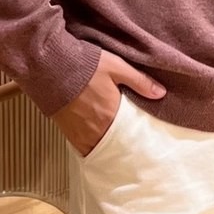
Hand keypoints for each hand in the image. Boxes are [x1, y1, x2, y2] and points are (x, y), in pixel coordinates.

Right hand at [50, 49, 165, 156]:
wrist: (51, 66)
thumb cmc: (85, 64)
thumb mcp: (116, 66)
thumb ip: (139, 81)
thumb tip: (161, 93)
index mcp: (112, 114)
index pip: (130, 133)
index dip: (137, 135)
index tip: (143, 137)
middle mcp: (97, 129)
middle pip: (115, 144)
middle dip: (122, 143)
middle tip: (130, 142)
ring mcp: (80, 133)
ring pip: (99, 148)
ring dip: (107, 146)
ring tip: (113, 142)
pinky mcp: (67, 132)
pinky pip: (83, 148)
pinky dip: (91, 147)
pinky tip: (95, 141)